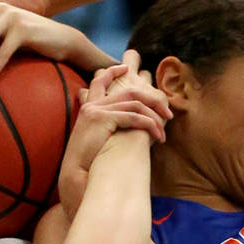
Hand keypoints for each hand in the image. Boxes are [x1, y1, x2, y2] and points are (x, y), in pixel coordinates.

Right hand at [58, 50, 170, 216]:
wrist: (76, 176)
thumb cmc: (89, 162)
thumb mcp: (97, 138)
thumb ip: (109, 126)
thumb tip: (129, 124)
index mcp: (88, 107)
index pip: (99, 79)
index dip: (113, 71)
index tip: (126, 67)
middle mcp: (91, 104)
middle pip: (129, 90)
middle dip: (153, 99)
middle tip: (167, 113)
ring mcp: (95, 109)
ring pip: (135, 103)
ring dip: (155, 116)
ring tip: (164, 130)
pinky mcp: (101, 118)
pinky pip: (134, 116)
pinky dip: (150, 125)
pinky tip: (157, 135)